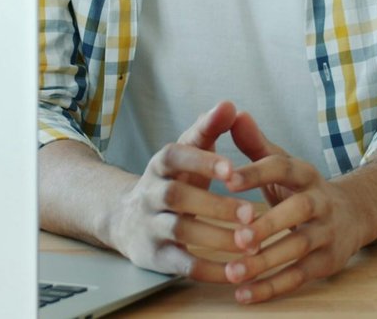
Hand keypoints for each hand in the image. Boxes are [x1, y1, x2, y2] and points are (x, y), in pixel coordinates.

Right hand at [103, 101, 252, 280]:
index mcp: (162, 164)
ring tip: (249, 243)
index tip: (231, 167)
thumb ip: (208, 129)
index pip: (175, 155)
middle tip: (251, 212)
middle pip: (177, 196)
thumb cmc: (173, 181)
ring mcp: (151, 224)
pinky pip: (182, 264)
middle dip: (214, 204)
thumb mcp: (186, 152)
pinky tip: (235, 272)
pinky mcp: (156, 255)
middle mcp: (151, 192)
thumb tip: (230, 104)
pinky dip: (209, 269)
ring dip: (216, 237)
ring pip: (180, 230)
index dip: (201, 160)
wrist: (125, 219)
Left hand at [219, 111, 376, 303]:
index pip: (281, 167)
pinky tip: (244, 295)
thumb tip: (233, 111)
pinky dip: (272, 288)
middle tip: (236, 236)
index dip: (255, 172)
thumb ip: (255, 144)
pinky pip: (299, 276)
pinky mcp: (326, 262)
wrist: (355, 214)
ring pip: (298, 248)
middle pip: (297, 211)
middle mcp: (319, 201)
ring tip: (233, 271)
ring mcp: (326, 233)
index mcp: (304, 173)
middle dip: (268, 224)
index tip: (226, 179)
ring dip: (266, 262)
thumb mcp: (282, 163)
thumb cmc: (301, 188)